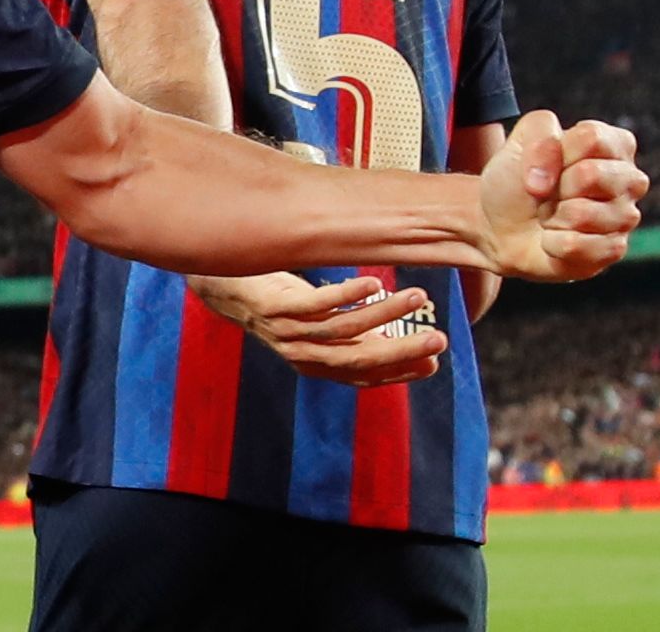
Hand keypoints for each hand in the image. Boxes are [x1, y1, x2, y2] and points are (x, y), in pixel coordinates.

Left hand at [188, 272, 445, 386]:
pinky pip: (316, 304)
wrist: (220, 285)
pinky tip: (372, 284)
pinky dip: (346, 295)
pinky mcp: (275, 306)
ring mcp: (287, 331)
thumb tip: (397, 337)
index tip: (434, 362)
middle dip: (401, 351)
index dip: (398, 372)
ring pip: (344, 328)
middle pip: (359, 358)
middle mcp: (302, 353)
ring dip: (385, 314)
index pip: (363, 376)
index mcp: (315, 364)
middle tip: (438, 340)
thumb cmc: (278, 303)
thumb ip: (351, 334)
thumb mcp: (317, 323)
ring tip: (417, 296)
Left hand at [478, 110, 645, 280]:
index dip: (554, 152)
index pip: (592, 138)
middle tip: (548, 191)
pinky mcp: (613, 251)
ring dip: (551, 216)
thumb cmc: (518, 178)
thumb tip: (545, 181)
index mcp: (615, 144)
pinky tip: (554, 237)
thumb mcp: (519, 139)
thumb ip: (539, 134)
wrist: (501, 225)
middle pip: (591, 175)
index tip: (545, 163)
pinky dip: (551, 242)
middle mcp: (630, 180)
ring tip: (551, 214)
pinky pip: (576, 246)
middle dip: (555, 185)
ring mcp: (626, 218)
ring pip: (583, 214)